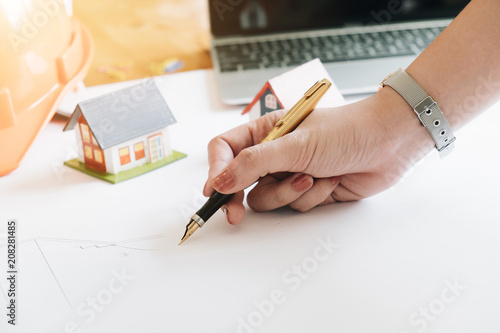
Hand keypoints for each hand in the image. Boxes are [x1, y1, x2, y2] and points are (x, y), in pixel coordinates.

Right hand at [203, 88, 433, 224]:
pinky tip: (329, 180)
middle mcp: (273, 154)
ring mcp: (289, 174)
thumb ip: (253, 163)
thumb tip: (219, 180)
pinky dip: (311, 197)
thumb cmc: (346, 131)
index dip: (215, 169)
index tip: (214, 190)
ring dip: (288, 193)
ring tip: (311, 176)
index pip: (225, 149)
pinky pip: (294, 206)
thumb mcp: (294, 145)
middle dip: (240, 197)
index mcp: (264, 132)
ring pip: (267, 198)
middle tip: (234, 214)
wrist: (388, 144)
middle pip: (239, 181)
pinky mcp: (307, 192)